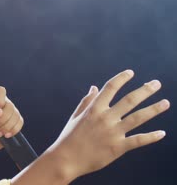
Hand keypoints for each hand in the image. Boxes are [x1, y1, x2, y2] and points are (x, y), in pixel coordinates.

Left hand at [0, 86, 23, 150]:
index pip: (0, 91)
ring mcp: (10, 111)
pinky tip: (5, 135)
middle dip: (1, 120)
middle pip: (9, 106)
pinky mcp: (15, 121)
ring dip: (6, 127)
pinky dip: (13, 130)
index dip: (0, 100)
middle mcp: (2, 102)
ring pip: (15, 115)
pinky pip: (20, 122)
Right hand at [48, 70, 169, 180]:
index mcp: (94, 109)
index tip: (131, 72)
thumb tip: (93, 87)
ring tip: (165, 103)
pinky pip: (138, 140)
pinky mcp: (118, 147)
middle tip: (156, 83)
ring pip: (138, 117)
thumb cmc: (69, 137)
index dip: (121, 78)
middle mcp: (105, 118)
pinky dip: (151, 137)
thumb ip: (86, 101)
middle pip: (129, 100)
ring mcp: (113, 132)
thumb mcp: (75, 116)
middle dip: (145, 90)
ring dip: (153, 109)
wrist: (66, 159)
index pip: (110, 88)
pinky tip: (162, 133)